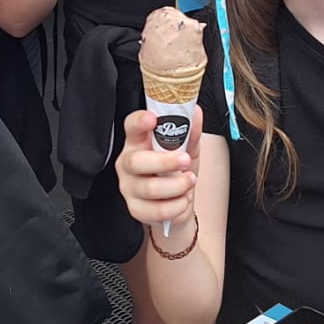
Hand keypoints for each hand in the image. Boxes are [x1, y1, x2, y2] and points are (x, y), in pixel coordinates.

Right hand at [116, 106, 201, 227]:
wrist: (178, 204)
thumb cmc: (176, 171)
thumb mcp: (187, 149)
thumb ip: (191, 133)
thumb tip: (195, 113)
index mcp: (137, 143)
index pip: (131, 127)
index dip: (139, 121)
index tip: (152, 118)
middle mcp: (128, 164)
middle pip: (136, 161)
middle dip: (165, 161)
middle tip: (185, 161)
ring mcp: (129, 187)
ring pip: (150, 188)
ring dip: (177, 185)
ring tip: (189, 181)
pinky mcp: (136, 209)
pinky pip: (158, 210)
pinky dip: (177, 205)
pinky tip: (182, 199)